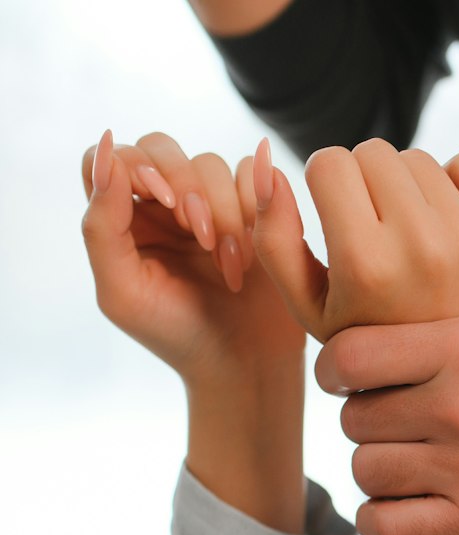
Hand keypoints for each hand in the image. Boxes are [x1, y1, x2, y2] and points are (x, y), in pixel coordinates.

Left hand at [81, 130, 304, 389]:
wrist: (245, 363)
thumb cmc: (178, 335)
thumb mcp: (123, 292)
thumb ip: (101, 228)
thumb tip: (107, 156)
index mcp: (125, 220)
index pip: (115, 159)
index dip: (137, 166)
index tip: (163, 201)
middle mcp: (165, 206)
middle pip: (162, 147)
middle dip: (187, 185)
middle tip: (203, 237)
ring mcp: (211, 205)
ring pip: (211, 163)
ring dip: (225, 214)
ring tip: (231, 267)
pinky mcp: (255, 211)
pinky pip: (256, 173)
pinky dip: (258, 207)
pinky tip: (255, 254)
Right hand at [251, 137, 458, 341]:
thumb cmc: (372, 333)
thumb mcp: (310, 306)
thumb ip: (273, 240)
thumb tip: (264, 161)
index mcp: (365, 267)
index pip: (328, 162)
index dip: (328, 186)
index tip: (340, 217)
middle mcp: (420, 249)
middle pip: (372, 151)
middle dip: (366, 182)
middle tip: (378, 231)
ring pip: (417, 157)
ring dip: (408, 186)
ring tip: (413, 238)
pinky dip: (454, 185)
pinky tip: (449, 231)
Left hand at [314, 263, 458, 534]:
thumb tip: (409, 240)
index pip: (349, 358)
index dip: (334, 368)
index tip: (344, 376)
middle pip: (355, 419)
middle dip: (365, 417)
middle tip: (391, 419)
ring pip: (367, 471)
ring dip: (378, 467)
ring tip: (405, 459)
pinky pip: (386, 528)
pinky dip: (381, 520)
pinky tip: (399, 505)